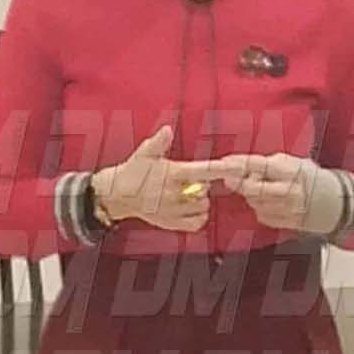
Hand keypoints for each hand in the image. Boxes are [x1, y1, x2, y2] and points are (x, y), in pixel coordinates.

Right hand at [91, 126, 238, 232]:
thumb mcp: (145, 153)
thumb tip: (167, 129)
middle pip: (204, 189)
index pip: (202, 170)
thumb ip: (158, 142)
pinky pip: (196, 224)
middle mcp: (174, 193)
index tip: (234, 166)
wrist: (119, 195)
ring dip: (200, 200)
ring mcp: (173, 210)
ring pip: (202, 206)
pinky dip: (198, 217)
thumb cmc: (134, 171)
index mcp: (172, 174)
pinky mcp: (171, 223)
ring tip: (187, 194)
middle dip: (201, 184)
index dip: (220, 168)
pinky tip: (191, 209)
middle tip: (187, 181)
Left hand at [217, 151, 344, 236]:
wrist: (335, 202)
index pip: (259, 164)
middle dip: (242, 183)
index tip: (225, 163)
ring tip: (267, 189)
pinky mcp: (286, 222)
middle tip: (238, 179)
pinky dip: (261, 207)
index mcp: (291, 170)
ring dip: (252, 195)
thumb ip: (265, 166)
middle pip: (252, 188)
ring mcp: (288, 209)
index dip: (239, 164)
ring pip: (254, 202)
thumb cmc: (309, 178)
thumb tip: (236, 172)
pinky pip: (261, 215)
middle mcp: (289, 190)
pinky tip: (273, 202)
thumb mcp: (292, 163)